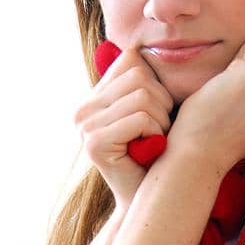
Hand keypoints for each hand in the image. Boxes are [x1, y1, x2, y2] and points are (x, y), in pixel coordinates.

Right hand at [75, 45, 174, 207]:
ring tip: (154, 141)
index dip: (156, 83)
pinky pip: (140, 118)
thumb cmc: (156, 156)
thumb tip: (149, 44)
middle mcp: (83, 109)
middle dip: (162, 103)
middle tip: (158, 132)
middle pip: (139, 75)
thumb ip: (145, 83)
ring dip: (160, 120)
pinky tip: (149, 150)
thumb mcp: (151, 113)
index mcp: (94, 98)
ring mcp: (84, 126)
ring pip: (143, 96)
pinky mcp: (94, 143)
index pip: (131, 60)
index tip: (158, 112)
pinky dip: (155, 133)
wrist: (144, 200)